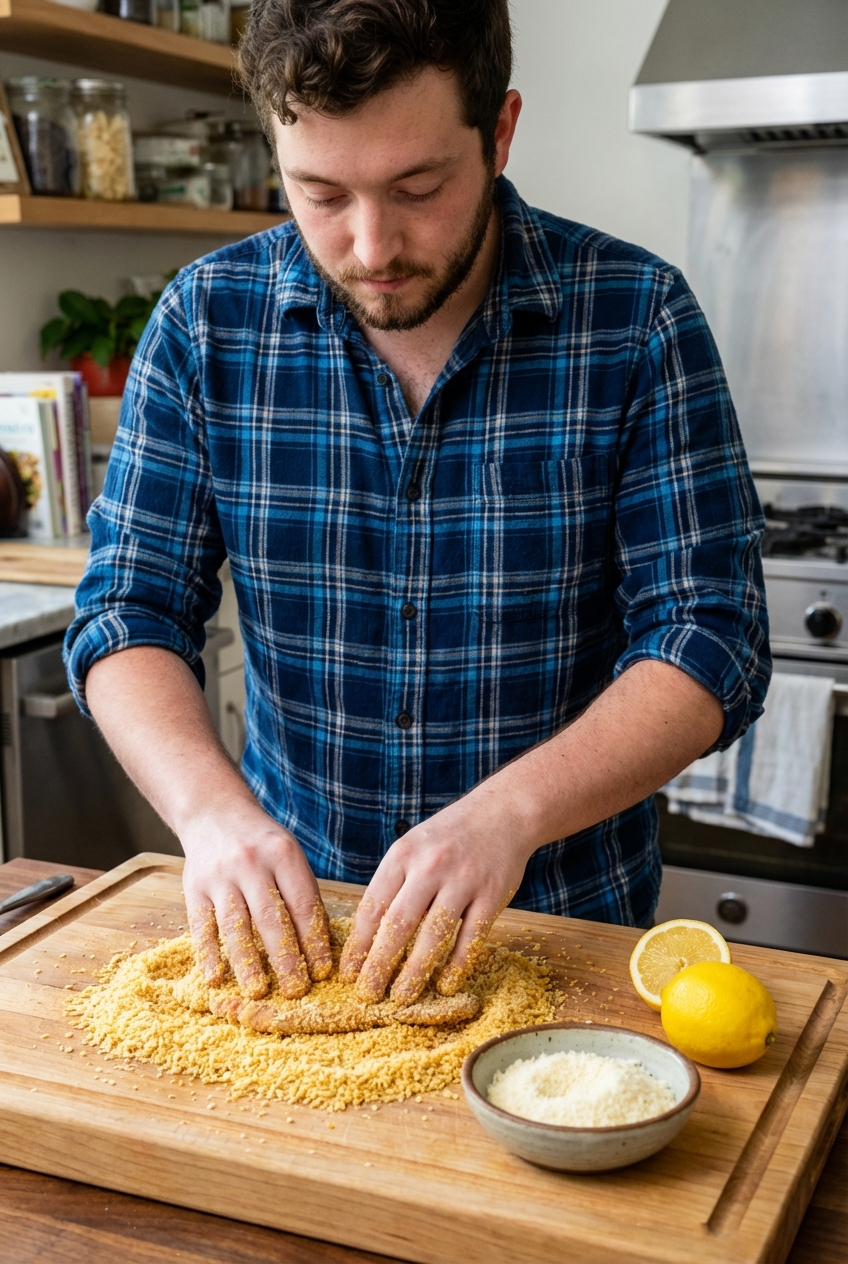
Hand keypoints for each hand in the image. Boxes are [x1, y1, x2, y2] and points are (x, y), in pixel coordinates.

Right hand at [181, 803, 332, 999]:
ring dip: (246, 961)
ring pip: (235, 924)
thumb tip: (319, 944)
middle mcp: (250, 862)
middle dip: (284, 957)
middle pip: (270, 917)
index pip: (302, 903)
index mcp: (282, 853)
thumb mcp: (288, 853)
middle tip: (295, 990)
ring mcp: (219, 875)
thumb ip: (301, 892)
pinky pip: (201, 924)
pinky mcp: (194, 886)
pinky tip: (215, 977)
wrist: (214, 812)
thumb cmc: (261, 842)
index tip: (321, 970)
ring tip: (257, 991)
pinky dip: (208, 953)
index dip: (313, 940)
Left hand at [338, 789, 534, 1003]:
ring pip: (434, 936)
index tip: (348, 972)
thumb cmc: (449, 836)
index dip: (359, 944)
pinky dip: (457, 964)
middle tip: (368, 994)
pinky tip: (445, 984)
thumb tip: (368, 933)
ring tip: (402, 997)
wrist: (503, 812)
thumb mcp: (412, 846)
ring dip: (415, 972)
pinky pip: (471, 937)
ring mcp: (463, 881)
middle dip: (380, 964)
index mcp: (402, 855)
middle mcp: (430, 867)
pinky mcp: (491, 895)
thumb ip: (393, 883)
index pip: (373, 906)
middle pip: (398, 925)